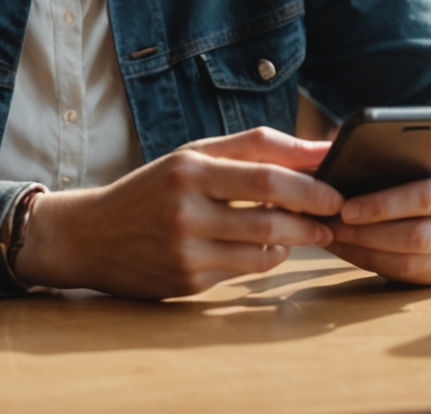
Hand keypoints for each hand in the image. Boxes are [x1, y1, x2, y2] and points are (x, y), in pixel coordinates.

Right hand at [11, 126, 339, 299]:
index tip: (339, 187)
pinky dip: (266, 258)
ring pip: (263, 249)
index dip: (311, 184)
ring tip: (309, 231)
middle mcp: (185, 209)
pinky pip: (245, 270)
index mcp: (189, 168)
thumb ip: (254, 148)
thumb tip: (319, 149)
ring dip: (295, 241)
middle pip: (271, 216)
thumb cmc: (155, 188)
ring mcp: (186, 250)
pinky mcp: (187, 281)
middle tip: (335, 216)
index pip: (266, 174)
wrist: (92, 235)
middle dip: (313, 219)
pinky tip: (268, 247)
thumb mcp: (194, 155)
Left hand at [326, 160, 430, 285]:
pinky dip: (373, 264)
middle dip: (366, 234)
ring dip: (364, 253)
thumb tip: (346, 176)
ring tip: (334, 239)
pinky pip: (407, 277)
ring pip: (409, 263)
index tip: (345, 208)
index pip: (424, 197)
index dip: (382, 205)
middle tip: (331, 226)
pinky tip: (351, 250)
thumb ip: (403, 165)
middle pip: (415, 237)